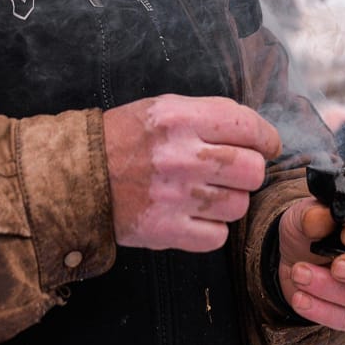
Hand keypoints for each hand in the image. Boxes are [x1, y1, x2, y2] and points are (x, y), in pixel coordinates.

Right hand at [103, 94, 282, 251]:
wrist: (76, 176)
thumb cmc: (123, 138)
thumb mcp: (162, 109)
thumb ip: (208, 116)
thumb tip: (256, 134)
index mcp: (180, 118)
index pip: (247, 126)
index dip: (266, 138)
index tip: (268, 145)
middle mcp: (180, 156)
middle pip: (251, 170)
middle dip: (249, 170)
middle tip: (235, 171)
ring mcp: (174, 196)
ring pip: (238, 205)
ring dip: (230, 200)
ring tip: (208, 193)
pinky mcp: (165, 230)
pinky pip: (217, 236)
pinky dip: (211, 228)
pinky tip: (194, 215)